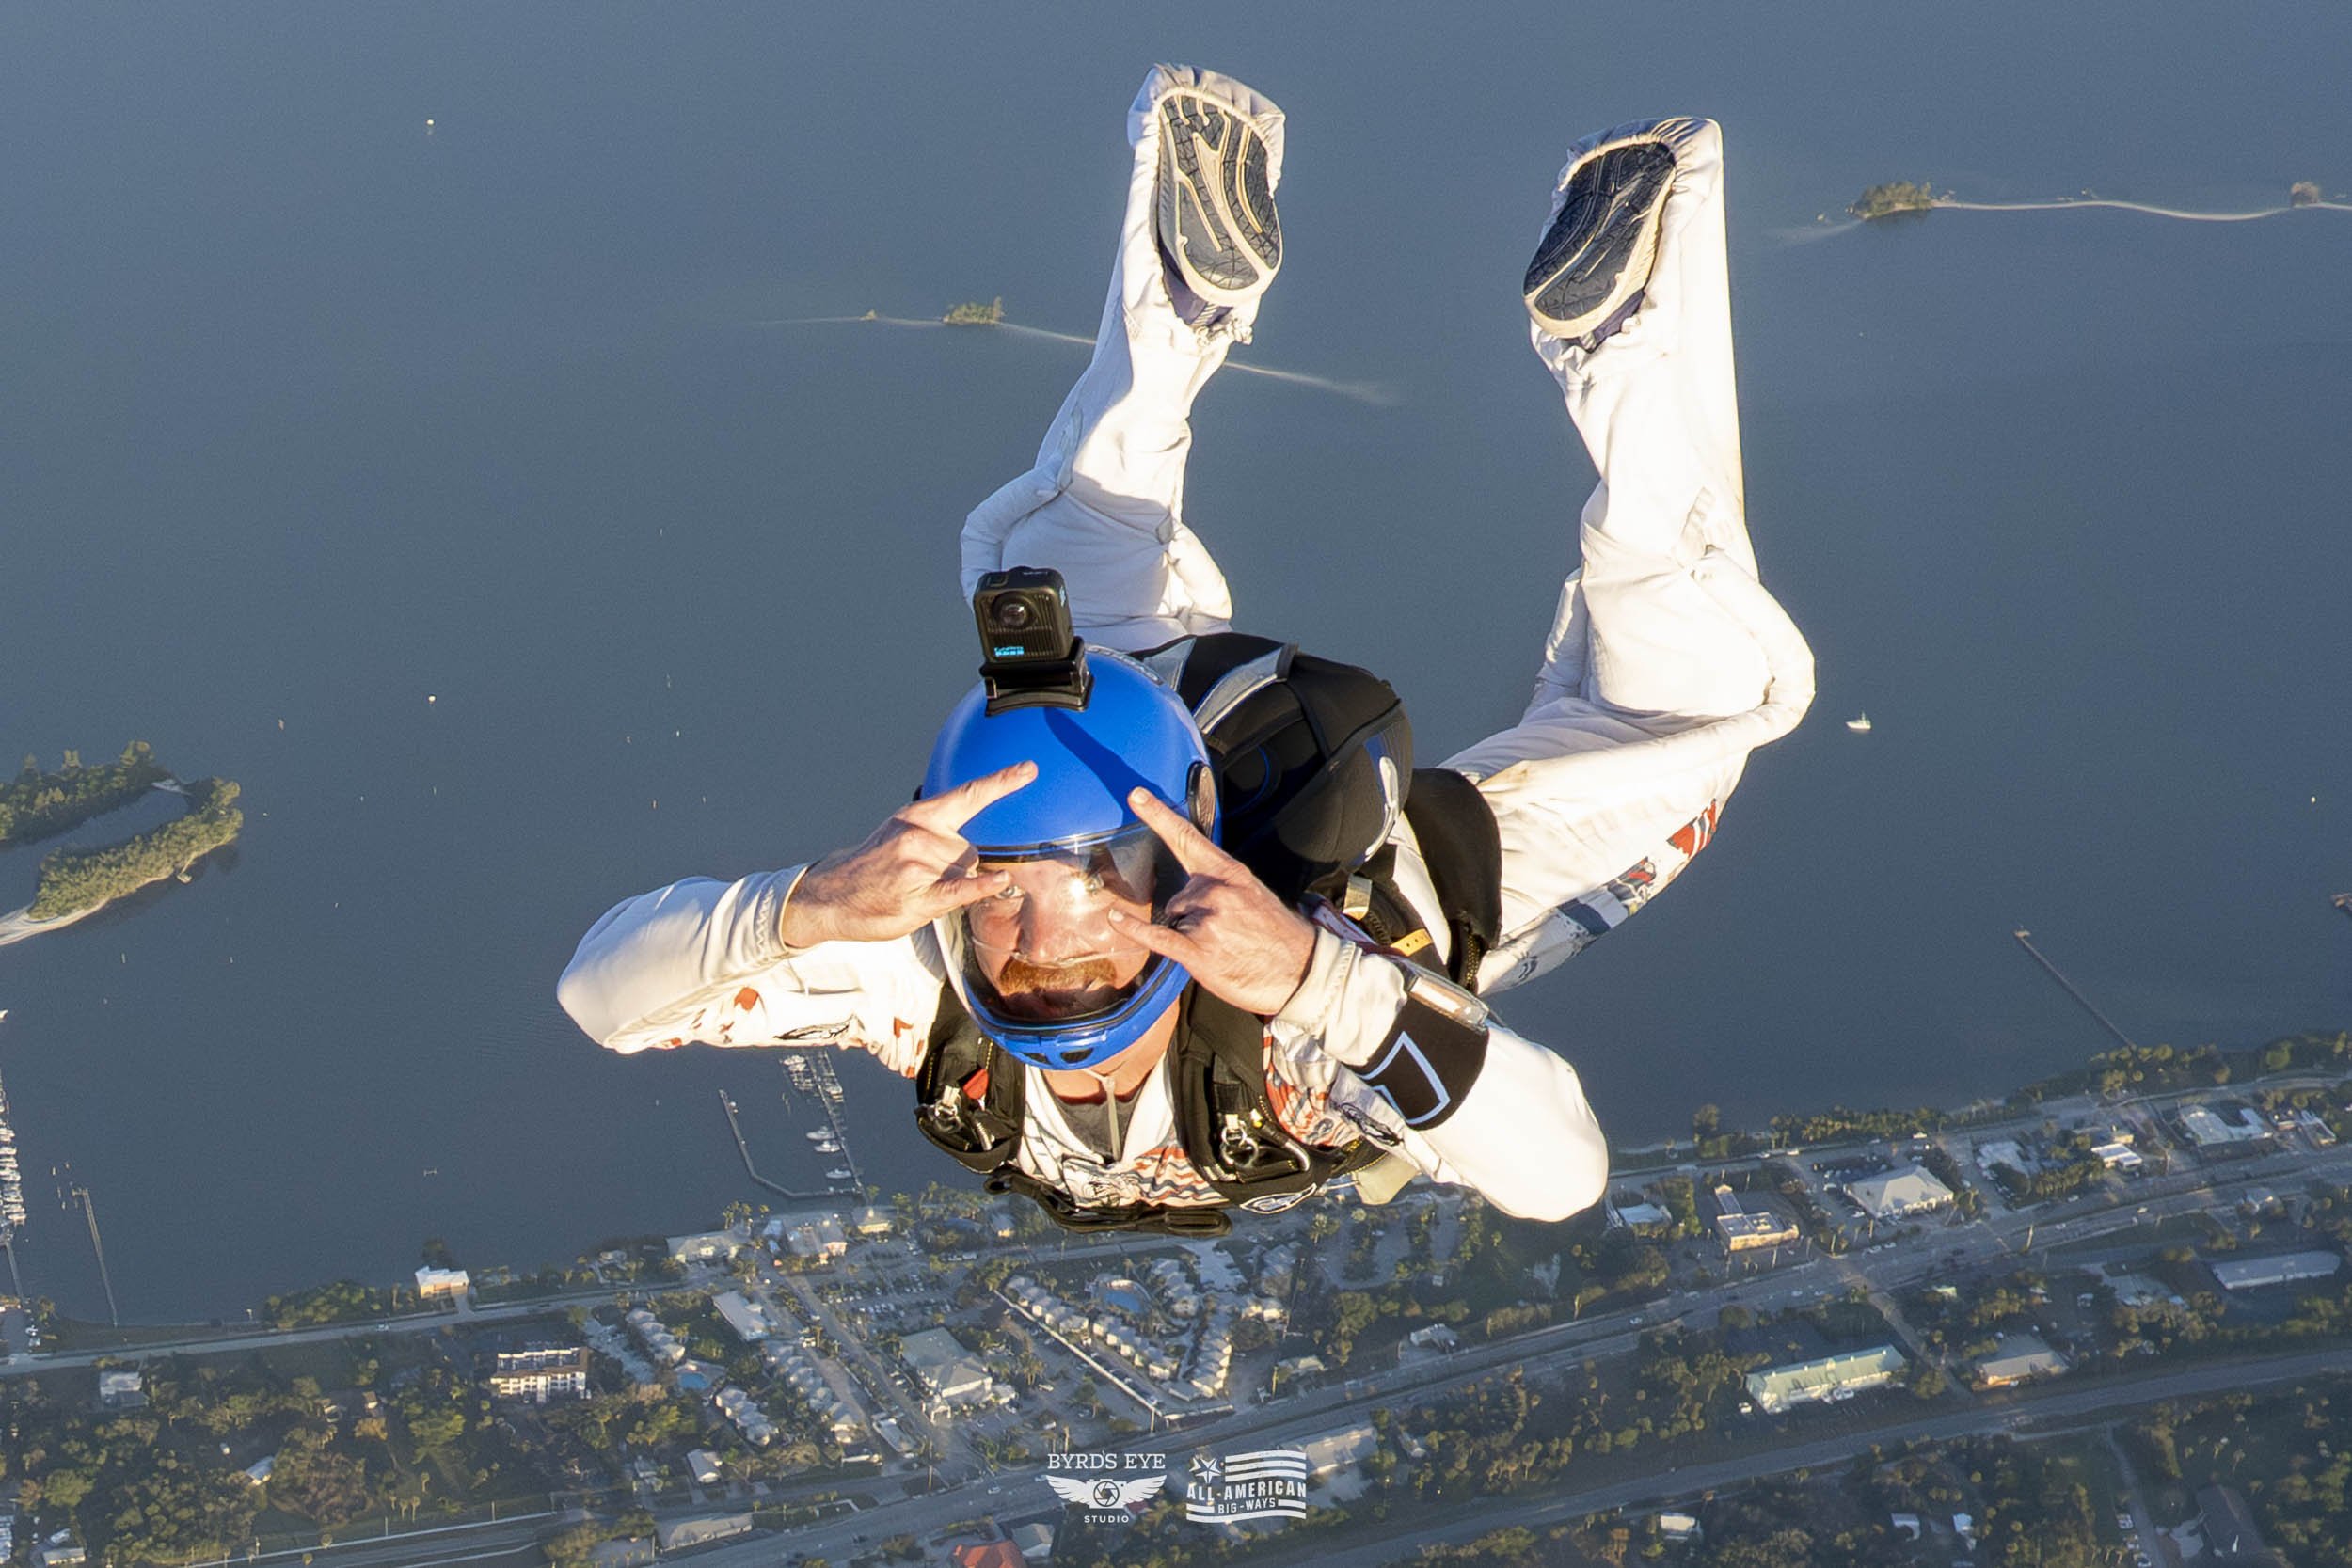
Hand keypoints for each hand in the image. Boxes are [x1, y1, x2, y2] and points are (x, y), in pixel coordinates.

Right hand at [779, 763, 1035, 947]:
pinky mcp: (918, 894)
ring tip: (912, 892)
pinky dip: (981, 887)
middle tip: (919, 878)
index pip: (967, 796)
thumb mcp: (899, 836)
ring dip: (948, 887)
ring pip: (965, 875)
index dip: (1001, 782)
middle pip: (971, 851)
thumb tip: (975, 852)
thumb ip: (937, 836)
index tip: (1029, 769)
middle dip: (956, 869)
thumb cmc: (872, 869)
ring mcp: (918, 864)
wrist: (829, 896)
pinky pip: (960, 890)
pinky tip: (1000, 880)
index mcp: (918, 817)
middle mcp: (919, 834)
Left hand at [1109, 786, 1316, 1015]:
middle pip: (1177, 895)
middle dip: (1191, 915)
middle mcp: (1216, 891)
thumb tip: (1193, 889)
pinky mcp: (1198, 950)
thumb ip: (1222, 886)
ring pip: (1173, 918)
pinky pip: (1157, 936)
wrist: (1302, 971)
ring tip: (1223, 948)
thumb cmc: (1278, 937)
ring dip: (1189, 934)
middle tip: (1225, 933)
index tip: (1137, 796)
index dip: (1159, 815)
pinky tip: (1117, 920)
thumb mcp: (1254, 895)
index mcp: (1230, 873)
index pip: (1188, 838)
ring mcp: (1207, 920)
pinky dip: (1134, 929)